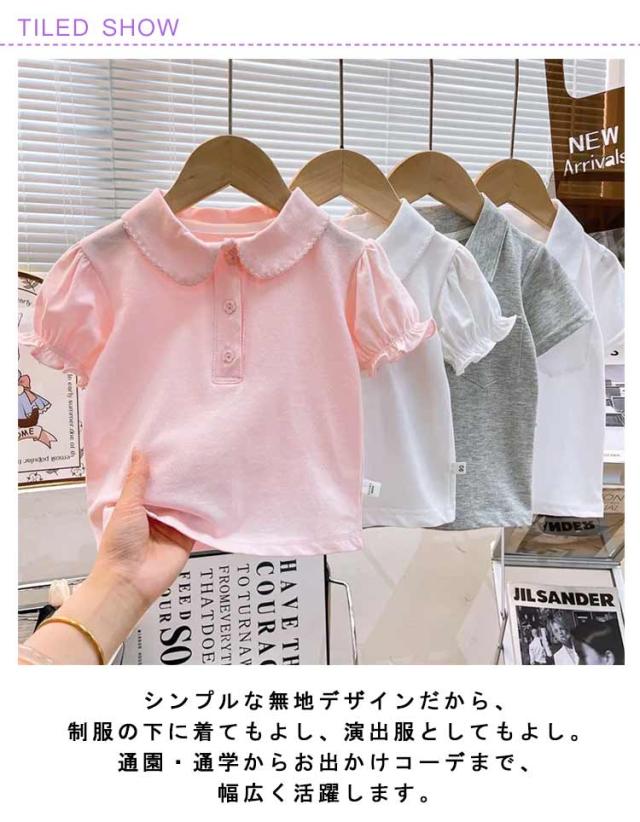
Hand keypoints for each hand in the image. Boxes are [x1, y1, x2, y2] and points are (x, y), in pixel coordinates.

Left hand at [93, 449, 194, 609]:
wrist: (129, 580)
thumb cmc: (119, 545)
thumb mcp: (126, 505)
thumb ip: (136, 480)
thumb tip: (139, 453)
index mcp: (134, 507)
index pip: (149, 483)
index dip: (157, 469)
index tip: (168, 450)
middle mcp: (153, 516)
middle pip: (169, 493)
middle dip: (178, 479)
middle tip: (191, 455)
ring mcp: (170, 528)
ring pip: (184, 505)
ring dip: (191, 494)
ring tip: (203, 470)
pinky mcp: (185, 539)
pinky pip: (196, 523)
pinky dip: (203, 512)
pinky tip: (210, 496)